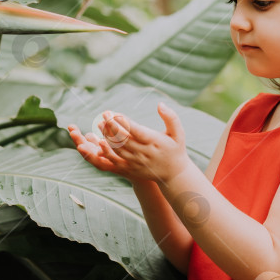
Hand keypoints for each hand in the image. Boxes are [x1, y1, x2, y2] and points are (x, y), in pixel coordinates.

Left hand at [67, 102, 190, 183]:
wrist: (174, 174)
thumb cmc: (176, 149)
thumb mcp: (178, 133)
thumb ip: (171, 117)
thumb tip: (160, 104)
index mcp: (155, 142)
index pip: (136, 131)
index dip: (123, 122)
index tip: (113, 113)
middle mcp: (145, 153)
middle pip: (124, 139)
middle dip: (111, 126)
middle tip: (104, 114)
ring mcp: (137, 162)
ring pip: (118, 149)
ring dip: (107, 136)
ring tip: (100, 124)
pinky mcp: (132, 169)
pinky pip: (116, 160)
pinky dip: (107, 152)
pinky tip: (101, 142)